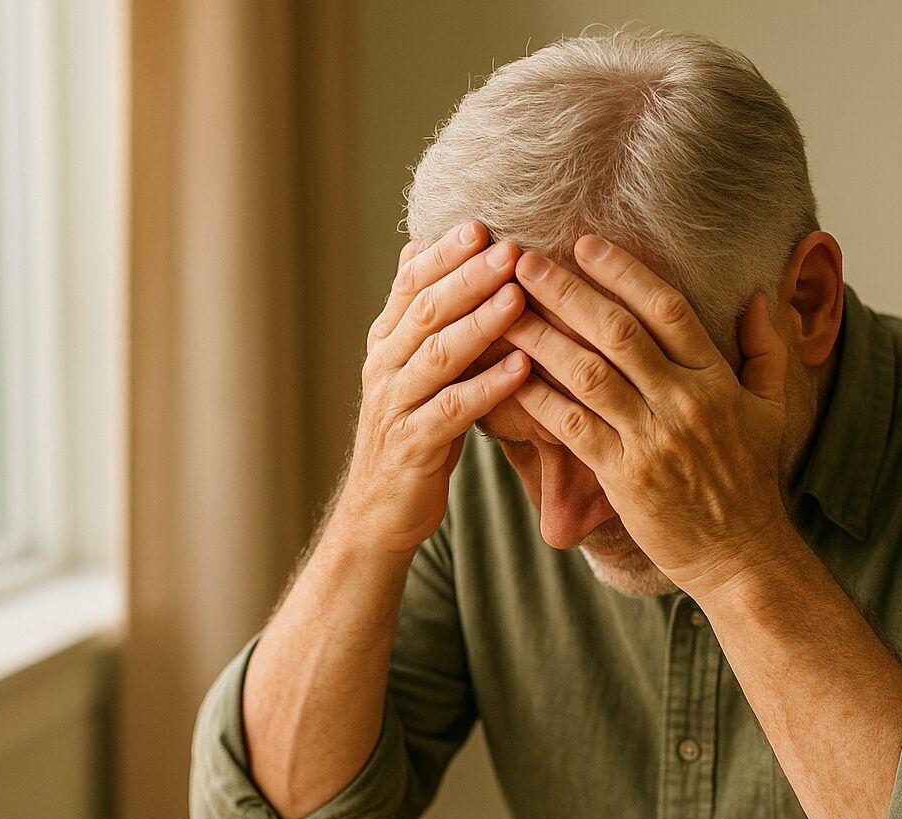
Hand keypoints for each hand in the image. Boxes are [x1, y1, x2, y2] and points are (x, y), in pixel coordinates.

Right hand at [337, 221, 530, 552]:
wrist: (379, 511)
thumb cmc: (412, 432)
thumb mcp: (410, 368)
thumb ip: (418, 314)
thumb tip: (418, 248)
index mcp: (386, 342)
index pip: (412, 285)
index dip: (445, 254)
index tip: (482, 224)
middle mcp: (384, 367)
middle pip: (426, 311)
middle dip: (468, 276)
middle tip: (510, 248)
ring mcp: (396, 406)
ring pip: (437, 354)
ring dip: (480, 323)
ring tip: (518, 296)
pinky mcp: (414, 446)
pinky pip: (453, 410)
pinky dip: (488, 386)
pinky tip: (522, 367)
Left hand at [505, 235, 793, 598]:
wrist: (741, 555)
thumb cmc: (751, 481)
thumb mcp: (772, 410)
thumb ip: (766, 350)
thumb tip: (757, 297)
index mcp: (716, 379)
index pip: (668, 308)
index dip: (624, 272)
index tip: (586, 244)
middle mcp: (684, 403)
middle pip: (618, 332)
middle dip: (566, 292)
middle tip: (522, 261)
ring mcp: (653, 441)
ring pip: (587, 375)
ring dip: (541, 338)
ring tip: (503, 310)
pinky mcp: (625, 478)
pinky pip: (572, 428)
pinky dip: (537, 399)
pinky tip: (509, 376)